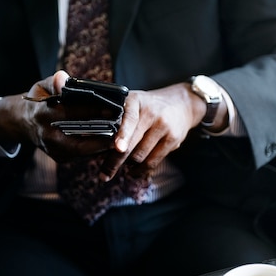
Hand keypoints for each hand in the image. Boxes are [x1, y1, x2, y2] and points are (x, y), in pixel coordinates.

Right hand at [0, 71, 114, 161]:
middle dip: (103, 136)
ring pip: (83, 151)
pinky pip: (83, 155)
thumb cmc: (38, 101)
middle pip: (79, 140)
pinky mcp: (60, 158)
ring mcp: (54, 150)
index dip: (91, 112)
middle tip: (123, 128)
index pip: (69, 114)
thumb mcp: (41, 87)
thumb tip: (63, 78)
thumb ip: (54, 82)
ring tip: (122, 135)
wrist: (23, 123)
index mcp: (42, 114)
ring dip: (103, 145)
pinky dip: (98, 148)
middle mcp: (47, 136)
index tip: (112, 109)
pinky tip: (112, 140)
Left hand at [97, 80, 214, 181]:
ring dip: (128, 164)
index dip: (123, 134)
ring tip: (120, 166)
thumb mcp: (133, 102)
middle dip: (115, 161)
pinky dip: (140, 170)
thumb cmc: (148, 106)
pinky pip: (153, 161)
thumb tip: (94, 140)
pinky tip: (133, 171)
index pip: (130, 119)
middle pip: (132, 143)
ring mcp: (164, 127)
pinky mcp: (173, 139)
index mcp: (136, 101)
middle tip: (103, 175)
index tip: (117, 148)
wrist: (180, 104)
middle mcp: (151, 112)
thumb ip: (117, 117)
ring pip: (140, 156)